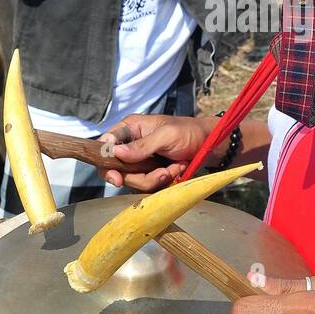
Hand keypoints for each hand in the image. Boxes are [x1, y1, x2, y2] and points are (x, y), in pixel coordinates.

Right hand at [97, 113, 212, 189]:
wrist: (209, 146)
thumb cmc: (189, 132)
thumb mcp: (166, 136)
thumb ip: (142, 145)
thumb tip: (116, 152)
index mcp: (130, 128)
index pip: (105, 145)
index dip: (106, 162)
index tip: (117, 177)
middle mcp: (130, 144)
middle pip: (116, 169)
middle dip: (139, 176)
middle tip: (162, 173)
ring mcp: (139, 161)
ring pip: (132, 180)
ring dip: (155, 178)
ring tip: (174, 168)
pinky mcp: (148, 172)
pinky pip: (146, 185)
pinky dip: (162, 181)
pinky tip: (176, 171)